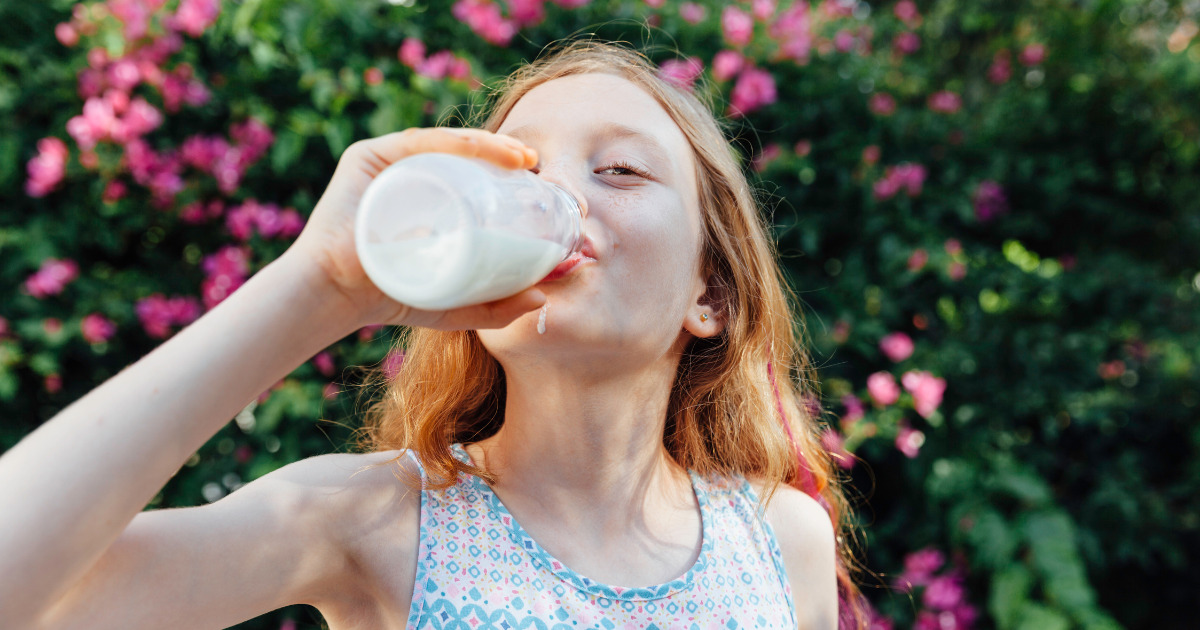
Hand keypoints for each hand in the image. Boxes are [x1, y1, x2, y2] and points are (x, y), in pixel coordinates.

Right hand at [283, 127, 545, 329]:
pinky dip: (455, 140)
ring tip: (521, 158)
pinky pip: (419, 142)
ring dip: (489, 144)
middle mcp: (408, 174)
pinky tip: (484, 148)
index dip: (511, 177)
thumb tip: (544, 298)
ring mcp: (387, 162)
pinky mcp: (368, 156)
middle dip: (506, 157)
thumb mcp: (455, 306)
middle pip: (465, 158)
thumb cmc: (391, 299)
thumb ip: (496, 306)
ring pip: (447, 145)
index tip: (542, 185)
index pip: (475, 179)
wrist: (336, 297)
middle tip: (538, 169)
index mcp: (428, 199)